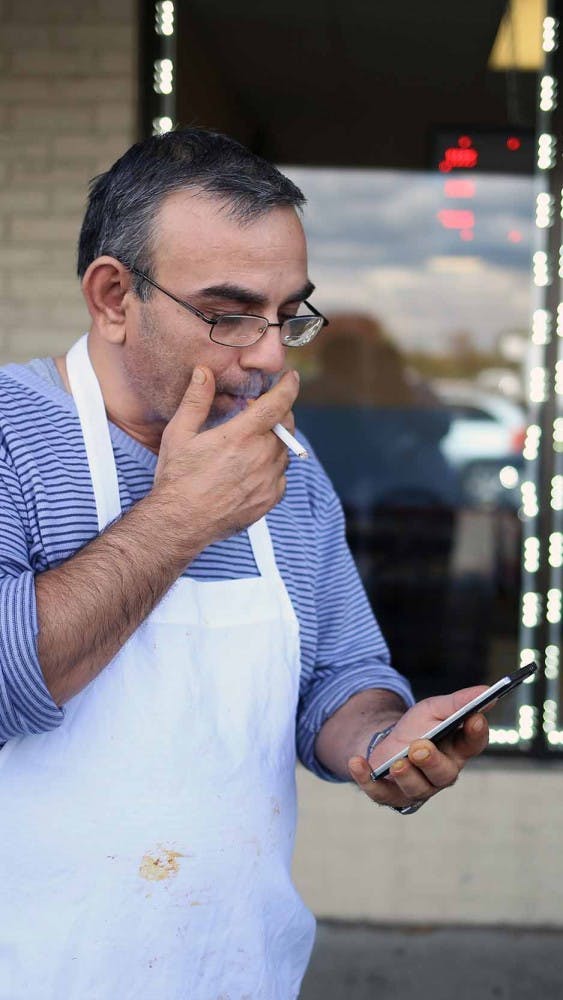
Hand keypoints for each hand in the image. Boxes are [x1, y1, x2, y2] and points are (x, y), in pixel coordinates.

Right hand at [153, 366, 299, 548]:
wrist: (181, 523)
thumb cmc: (177, 478)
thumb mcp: (179, 433)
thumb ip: (196, 400)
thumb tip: (204, 372)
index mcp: (241, 436)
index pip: (277, 404)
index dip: (288, 387)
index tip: (292, 378)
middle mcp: (261, 457)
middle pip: (286, 425)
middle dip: (278, 412)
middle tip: (258, 412)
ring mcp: (268, 480)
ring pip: (284, 451)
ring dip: (275, 440)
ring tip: (251, 442)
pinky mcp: (269, 499)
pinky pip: (281, 476)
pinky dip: (273, 467)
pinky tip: (253, 468)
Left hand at [347, 686, 489, 811]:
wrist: (387, 742)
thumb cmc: (418, 727)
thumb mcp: (434, 709)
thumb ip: (458, 703)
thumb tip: (487, 691)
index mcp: (457, 750)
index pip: (473, 744)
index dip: (476, 733)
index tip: (474, 718)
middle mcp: (442, 773)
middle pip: (443, 772)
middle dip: (432, 760)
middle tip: (420, 747)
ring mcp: (417, 787)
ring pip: (416, 787)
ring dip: (406, 775)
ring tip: (397, 762)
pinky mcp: (390, 794)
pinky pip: (379, 792)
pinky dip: (366, 779)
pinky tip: (356, 762)